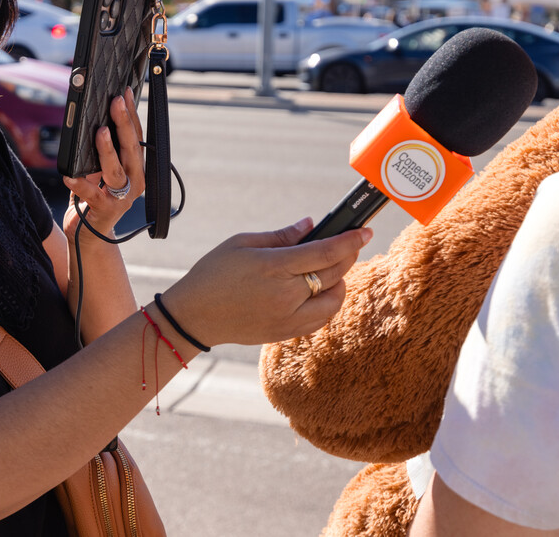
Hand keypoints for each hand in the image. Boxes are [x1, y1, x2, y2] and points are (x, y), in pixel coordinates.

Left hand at [63, 88, 144, 234]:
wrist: (88, 236)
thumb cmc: (92, 199)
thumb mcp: (98, 172)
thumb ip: (100, 154)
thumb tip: (95, 123)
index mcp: (136, 169)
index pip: (136, 137)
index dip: (132, 115)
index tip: (125, 93)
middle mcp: (134, 182)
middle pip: (131, 149)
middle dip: (124, 123)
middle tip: (116, 102)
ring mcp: (122, 197)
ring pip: (116, 170)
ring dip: (108, 150)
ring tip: (101, 132)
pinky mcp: (105, 210)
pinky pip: (90, 194)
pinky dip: (80, 184)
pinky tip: (69, 176)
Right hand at [162, 218, 372, 345]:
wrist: (194, 316)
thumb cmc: (214, 273)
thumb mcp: (242, 243)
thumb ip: (282, 236)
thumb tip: (311, 225)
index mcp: (274, 268)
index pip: (325, 253)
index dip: (350, 241)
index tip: (365, 230)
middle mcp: (286, 296)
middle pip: (334, 274)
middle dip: (349, 256)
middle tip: (351, 244)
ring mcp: (287, 318)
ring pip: (334, 301)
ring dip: (340, 282)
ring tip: (331, 268)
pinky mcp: (285, 333)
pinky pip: (320, 319)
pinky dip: (328, 303)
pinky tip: (319, 290)